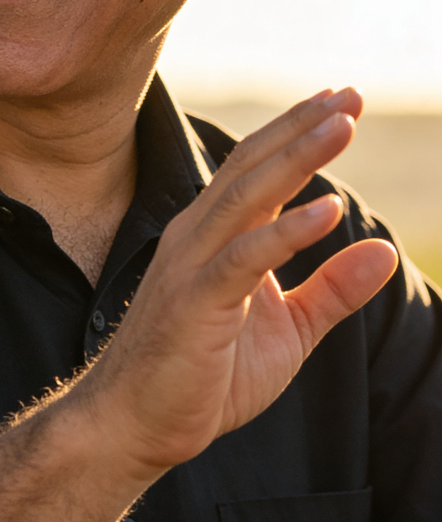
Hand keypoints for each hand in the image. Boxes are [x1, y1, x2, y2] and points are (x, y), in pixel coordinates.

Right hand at [82, 88, 397, 479]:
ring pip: (248, 196)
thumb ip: (332, 289)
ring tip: (342, 126)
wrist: (134, 425)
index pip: (257, 168)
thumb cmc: (201, 378)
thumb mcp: (287, 331)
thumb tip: (386, 251)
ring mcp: (192, 265)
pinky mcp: (195, 302)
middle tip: (349, 95)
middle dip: (302, 127)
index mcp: (215, 237)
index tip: (340, 102)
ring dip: (298, 158)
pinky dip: (287, 231)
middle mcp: (198, 236)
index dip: (297, 132)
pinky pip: (244, 258)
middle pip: (253, 166)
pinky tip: (326, 211)